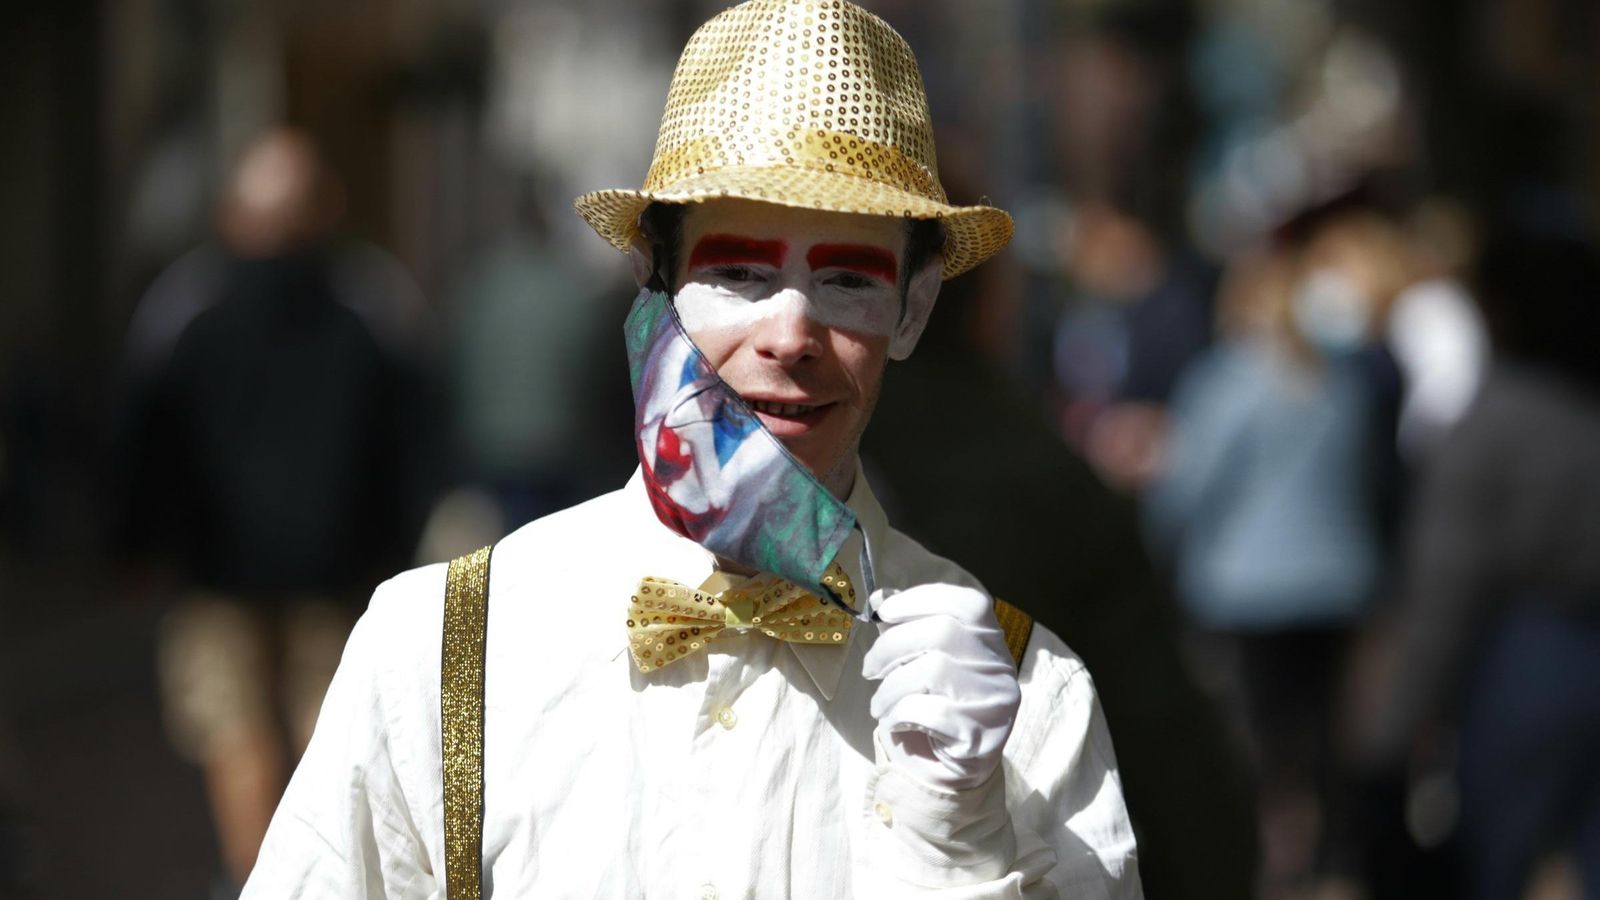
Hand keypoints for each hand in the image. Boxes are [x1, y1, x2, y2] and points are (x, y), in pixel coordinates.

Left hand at [862, 583, 1021, 790]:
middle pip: (942, 632)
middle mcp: (999, 667)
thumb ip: (906, 627)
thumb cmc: (935, 705)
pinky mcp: (980, 736)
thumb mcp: (922, 661)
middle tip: (869, 668)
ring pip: (932, 671)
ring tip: (879, 702)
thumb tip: (879, 597)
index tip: (885, 612)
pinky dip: (900, 714)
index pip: (968, 603)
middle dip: (891, 646)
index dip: (921, 600)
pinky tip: (895, 722)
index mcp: (990, 640)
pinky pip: (929, 712)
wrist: (952, 770)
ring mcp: (995, 701)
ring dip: (891, 687)